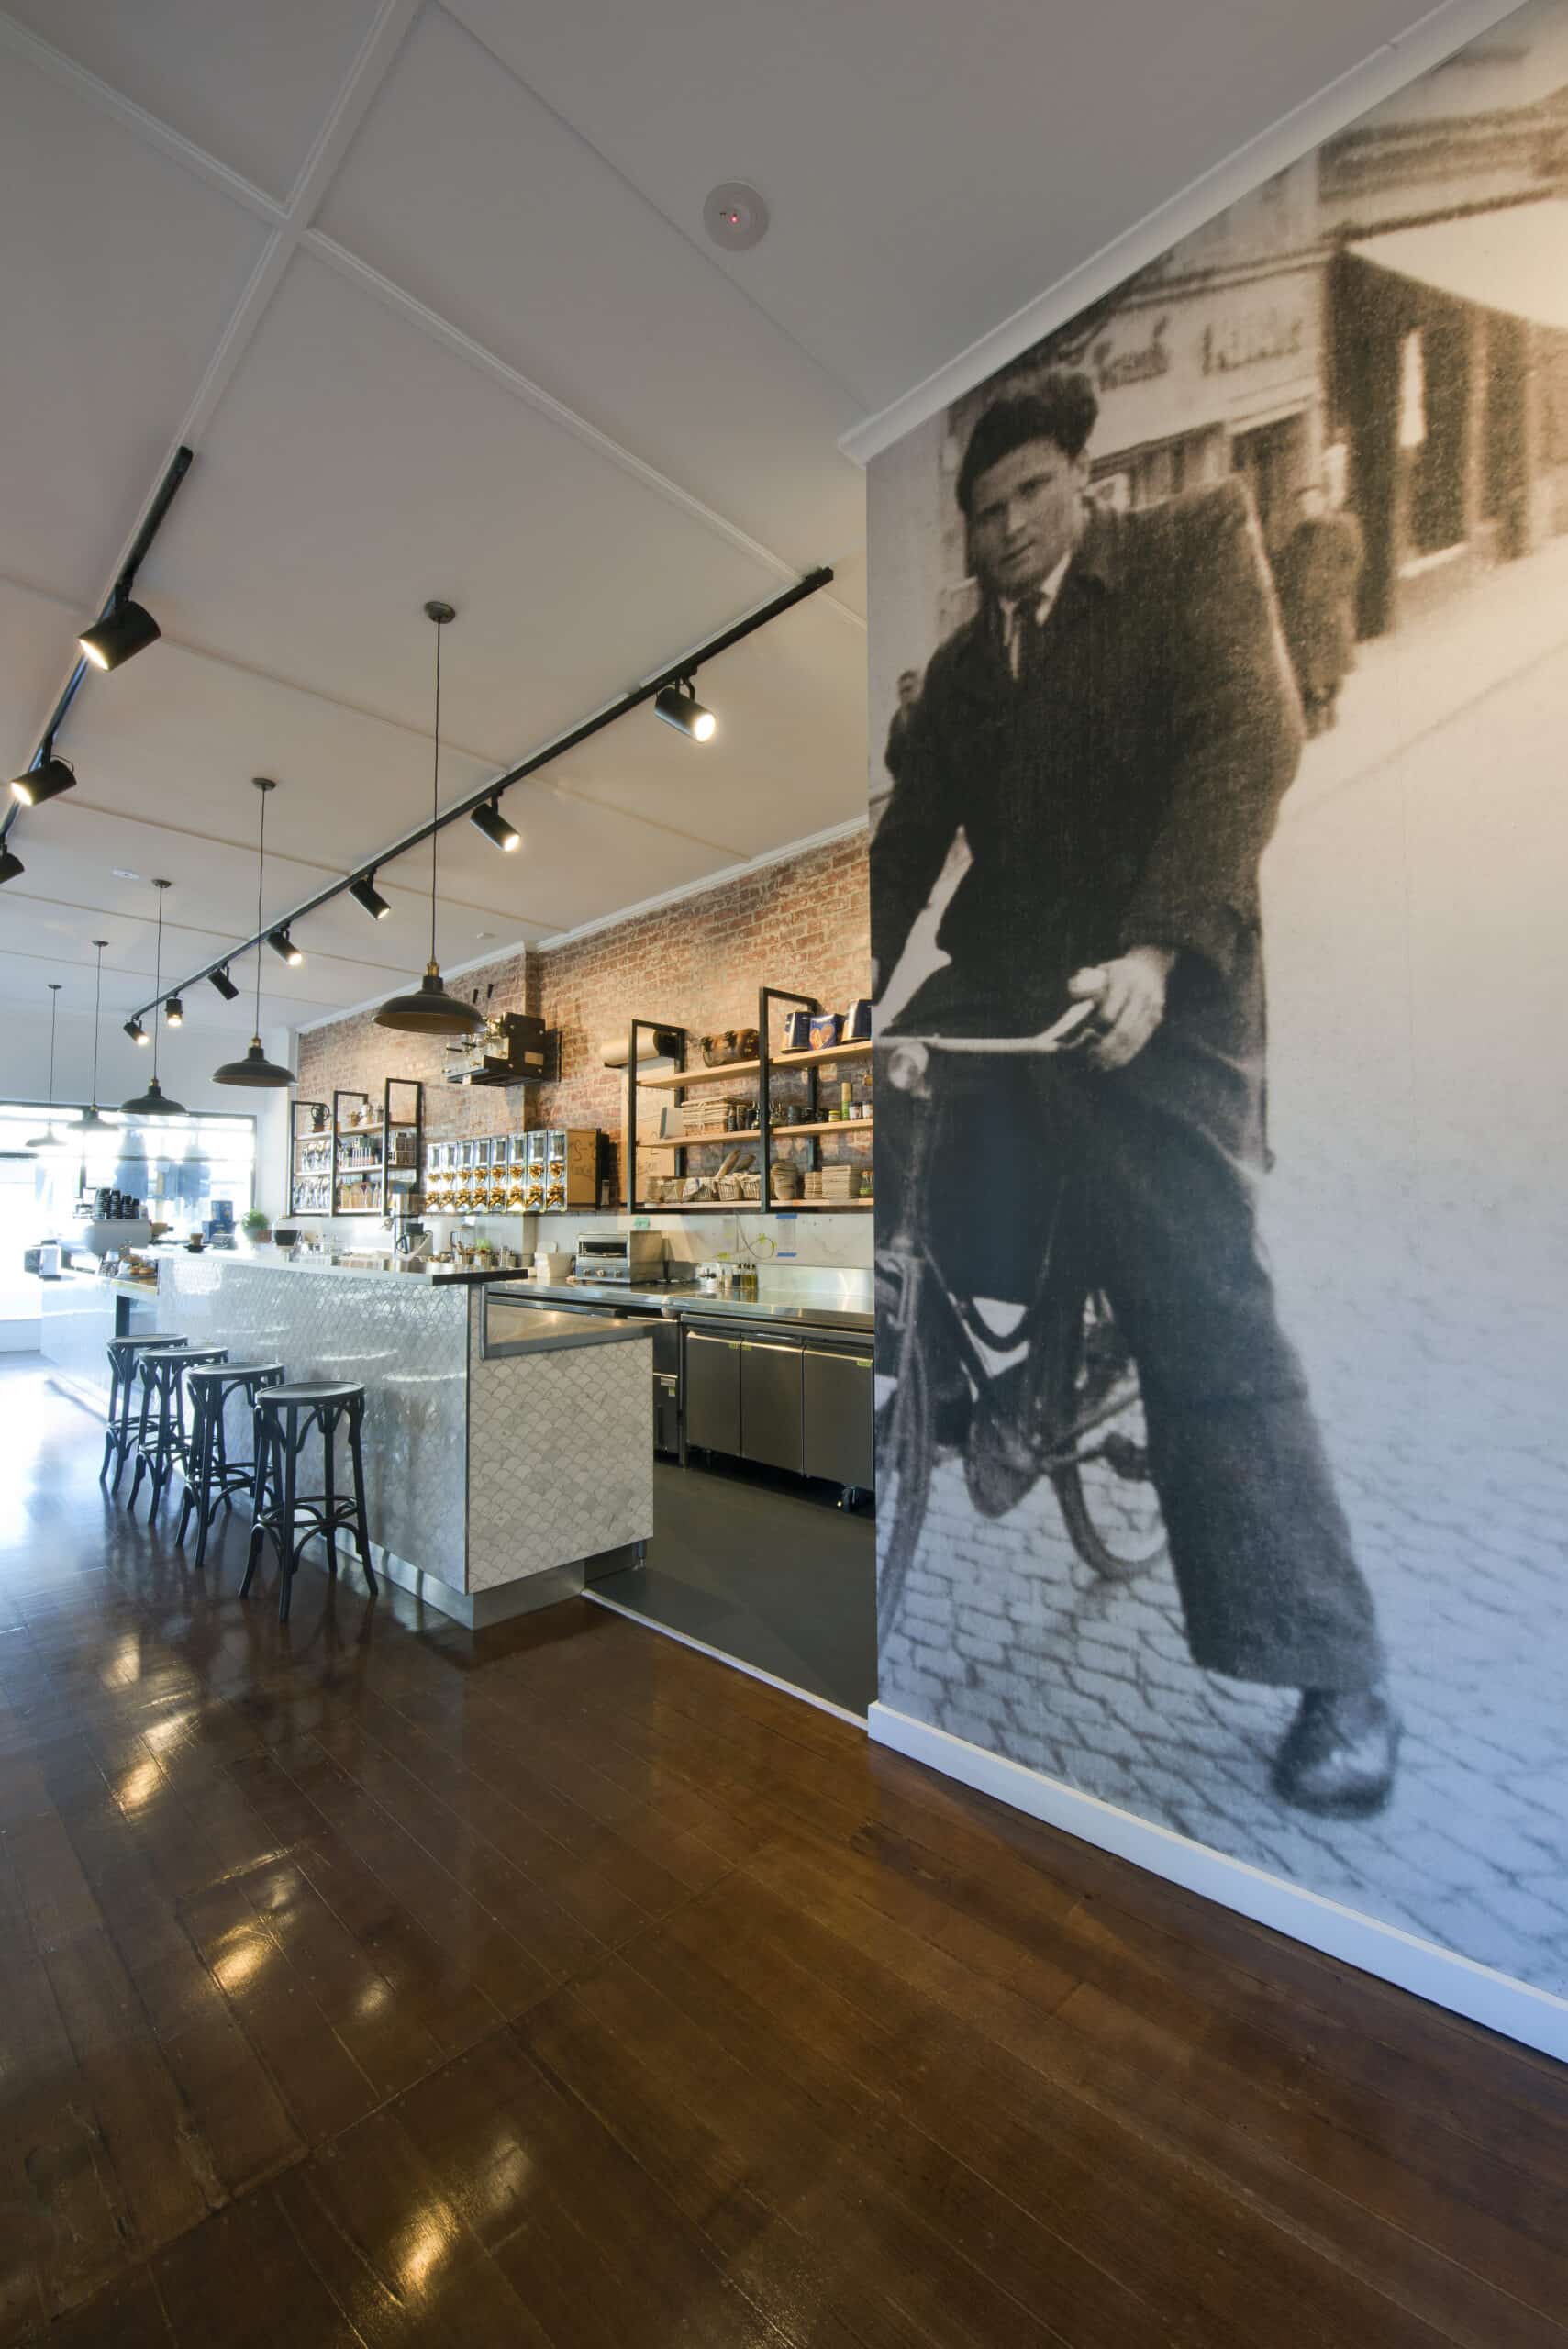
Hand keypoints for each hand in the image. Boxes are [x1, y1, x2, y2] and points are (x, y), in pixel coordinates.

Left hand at [1065, 947, 1174, 1070]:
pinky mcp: (1156, 1018)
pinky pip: (1141, 1040)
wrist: (1150, 966)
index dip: (1096, 1028)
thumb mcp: (1101, 971)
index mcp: (1124, 981)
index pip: (1109, 1012)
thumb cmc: (1117, 972)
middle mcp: (1141, 994)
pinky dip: (1126, 1054)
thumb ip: (1086, 986)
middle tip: (1090, 1057)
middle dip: (1106, 1047)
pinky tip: (1113, 1062)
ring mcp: (1152, 1008)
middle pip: (1123, 1030)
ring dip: (1115, 1055)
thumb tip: (1073, 997)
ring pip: (1133, 1039)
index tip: (1085, 1034)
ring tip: (1099, 1064)